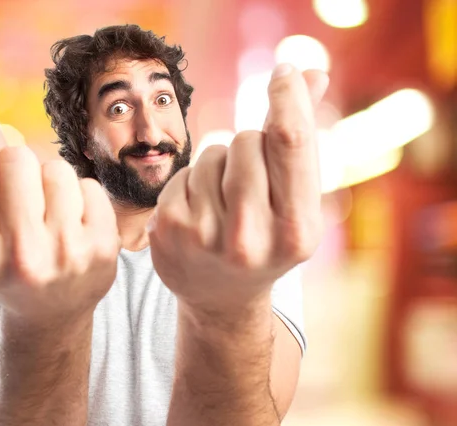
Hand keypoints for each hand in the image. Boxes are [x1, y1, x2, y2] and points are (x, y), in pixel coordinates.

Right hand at [0, 76, 119, 324]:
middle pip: (17, 157)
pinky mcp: (104, 250)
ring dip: (48, 180)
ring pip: (56, 168)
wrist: (49, 314)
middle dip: (14, 165)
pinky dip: (78, 197)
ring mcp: (67, 255)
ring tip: (45, 215)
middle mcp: (21, 256)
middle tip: (17, 199)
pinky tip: (72, 225)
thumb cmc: (4, 258)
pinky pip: (89, 185)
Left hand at [147, 66, 328, 314]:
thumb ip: (302, 142)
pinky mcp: (168, 228)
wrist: (220, 299)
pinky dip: (195, 180)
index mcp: (296, 232)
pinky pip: (185, 169)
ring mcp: (203, 236)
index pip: (289, 144)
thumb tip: (312, 73)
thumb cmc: (267, 240)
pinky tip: (200, 212)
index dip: (288, 98)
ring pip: (214, 151)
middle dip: (252, 144)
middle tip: (251, 181)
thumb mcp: (295, 204)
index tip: (284, 71)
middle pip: (249, 141)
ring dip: (221, 163)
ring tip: (226, 203)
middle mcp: (249, 239)